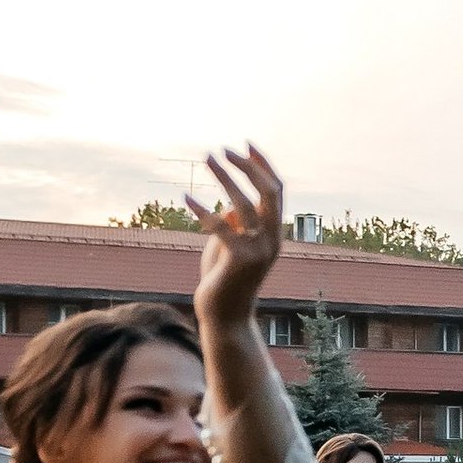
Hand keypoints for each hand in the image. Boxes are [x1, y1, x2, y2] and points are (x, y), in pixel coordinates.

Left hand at [186, 144, 284, 332]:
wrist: (226, 318)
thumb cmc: (224, 281)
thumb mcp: (230, 246)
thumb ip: (234, 225)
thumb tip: (229, 205)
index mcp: (274, 234)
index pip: (276, 191)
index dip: (263, 165)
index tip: (246, 145)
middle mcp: (272, 239)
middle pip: (268, 191)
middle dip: (247, 166)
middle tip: (223, 150)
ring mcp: (258, 250)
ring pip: (244, 203)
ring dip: (224, 177)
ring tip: (207, 159)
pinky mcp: (239, 259)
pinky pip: (221, 226)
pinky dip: (203, 210)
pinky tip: (186, 198)